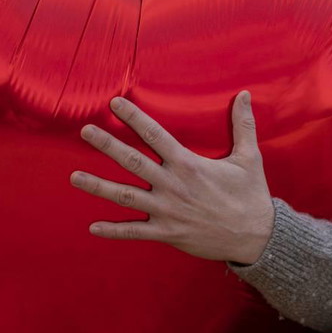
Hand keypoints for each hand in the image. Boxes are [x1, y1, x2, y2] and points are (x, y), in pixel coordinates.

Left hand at [70, 92, 274, 264]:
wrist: (257, 238)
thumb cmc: (251, 196)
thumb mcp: (249, 158)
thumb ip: (243, 125)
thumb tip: (244, 94)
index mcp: (187, 164)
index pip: (155, 135)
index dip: (134, 118)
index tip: (114, 103)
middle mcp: (172, 185)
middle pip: (132, 162)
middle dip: (106, 145)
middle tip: (85, 131)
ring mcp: (166, 211)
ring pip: (125, 196)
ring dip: (98, 186)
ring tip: (74, 177)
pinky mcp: (167, 233)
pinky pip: (134, 232)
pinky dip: (113, 231)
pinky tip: (92, 227)